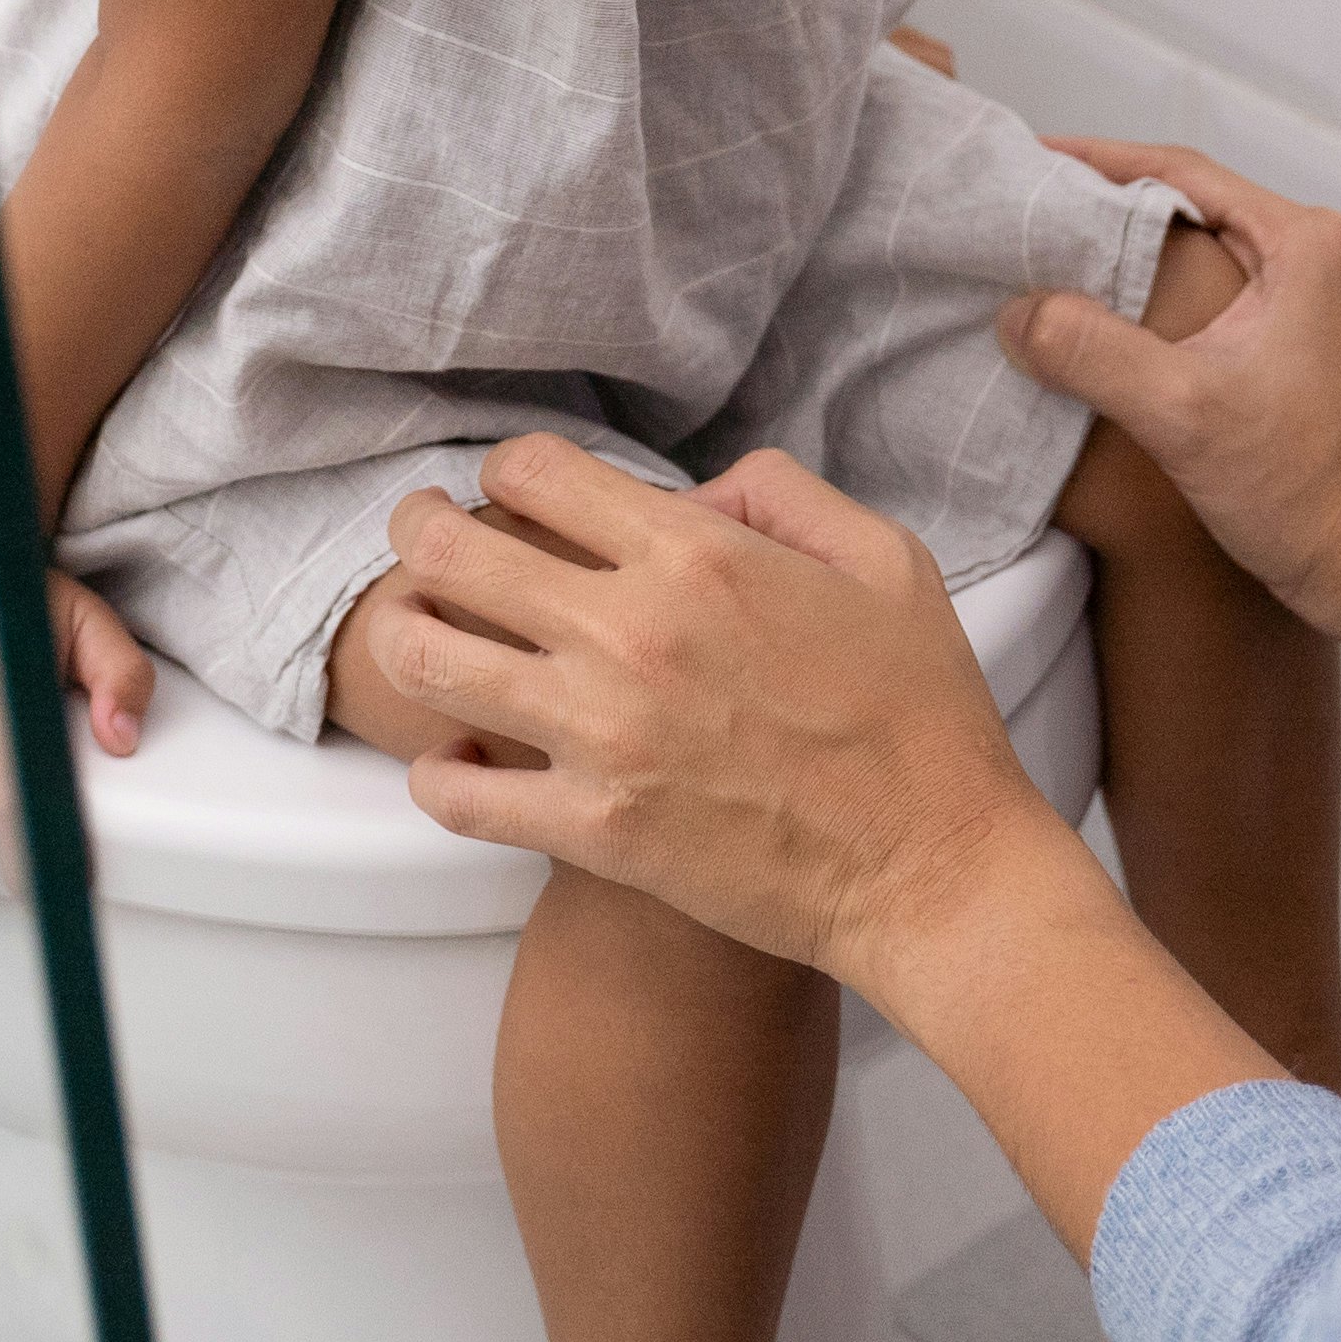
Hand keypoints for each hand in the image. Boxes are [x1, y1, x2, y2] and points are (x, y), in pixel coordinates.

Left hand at [364, 435, 1079, 995]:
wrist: (934, 870)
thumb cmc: (921, 717)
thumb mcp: (884, 559)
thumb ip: (782, 495)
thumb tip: (695, 492)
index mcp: (699, 553)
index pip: (535, 471)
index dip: (506, 472)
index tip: (509, 492)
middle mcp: (633, 630)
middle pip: (451, 550)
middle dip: (418, 533)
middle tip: (418, 541)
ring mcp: (602, 734)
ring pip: (428, 660)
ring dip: (406, 636)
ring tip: (413, 635)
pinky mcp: (592, 830)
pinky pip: (456, 794)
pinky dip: (438, 772)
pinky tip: (459, 759)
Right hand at [1001, 140, 1340, 689]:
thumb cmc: (1305, 494)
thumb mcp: (1179, 415)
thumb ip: (1090, 352)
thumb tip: (1019, 314)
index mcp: (1312, 245)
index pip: (1183, 172)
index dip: (1100, 163)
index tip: (1037, 161)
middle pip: (1208, 209)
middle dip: (1123, 211)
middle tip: (1045, 216)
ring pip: (1232, 254)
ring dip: (1160, 259)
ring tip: (1080, 267)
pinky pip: (1256, 294)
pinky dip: (1198, 298)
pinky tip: (1146, 325)